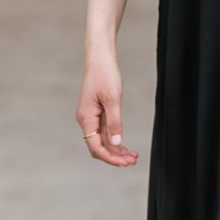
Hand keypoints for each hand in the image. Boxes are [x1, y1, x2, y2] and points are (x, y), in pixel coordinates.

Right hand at [76, 51, 137, 166]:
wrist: (99, 57)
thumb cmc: (105, 74)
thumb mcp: (113, 99)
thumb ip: (115, 122)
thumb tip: (116, 143)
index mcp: (86, 118)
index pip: (96, 147)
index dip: (110, 158)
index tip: (126, 162)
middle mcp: (86, 120)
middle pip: (99, 148)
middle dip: (115, 157)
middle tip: (133, 161)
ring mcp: (91, 118)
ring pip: (103, 142)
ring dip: (117, 151)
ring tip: (133, 157)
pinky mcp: (97, 114)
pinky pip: (105, 133)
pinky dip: (116, 142)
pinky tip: (127, 148)